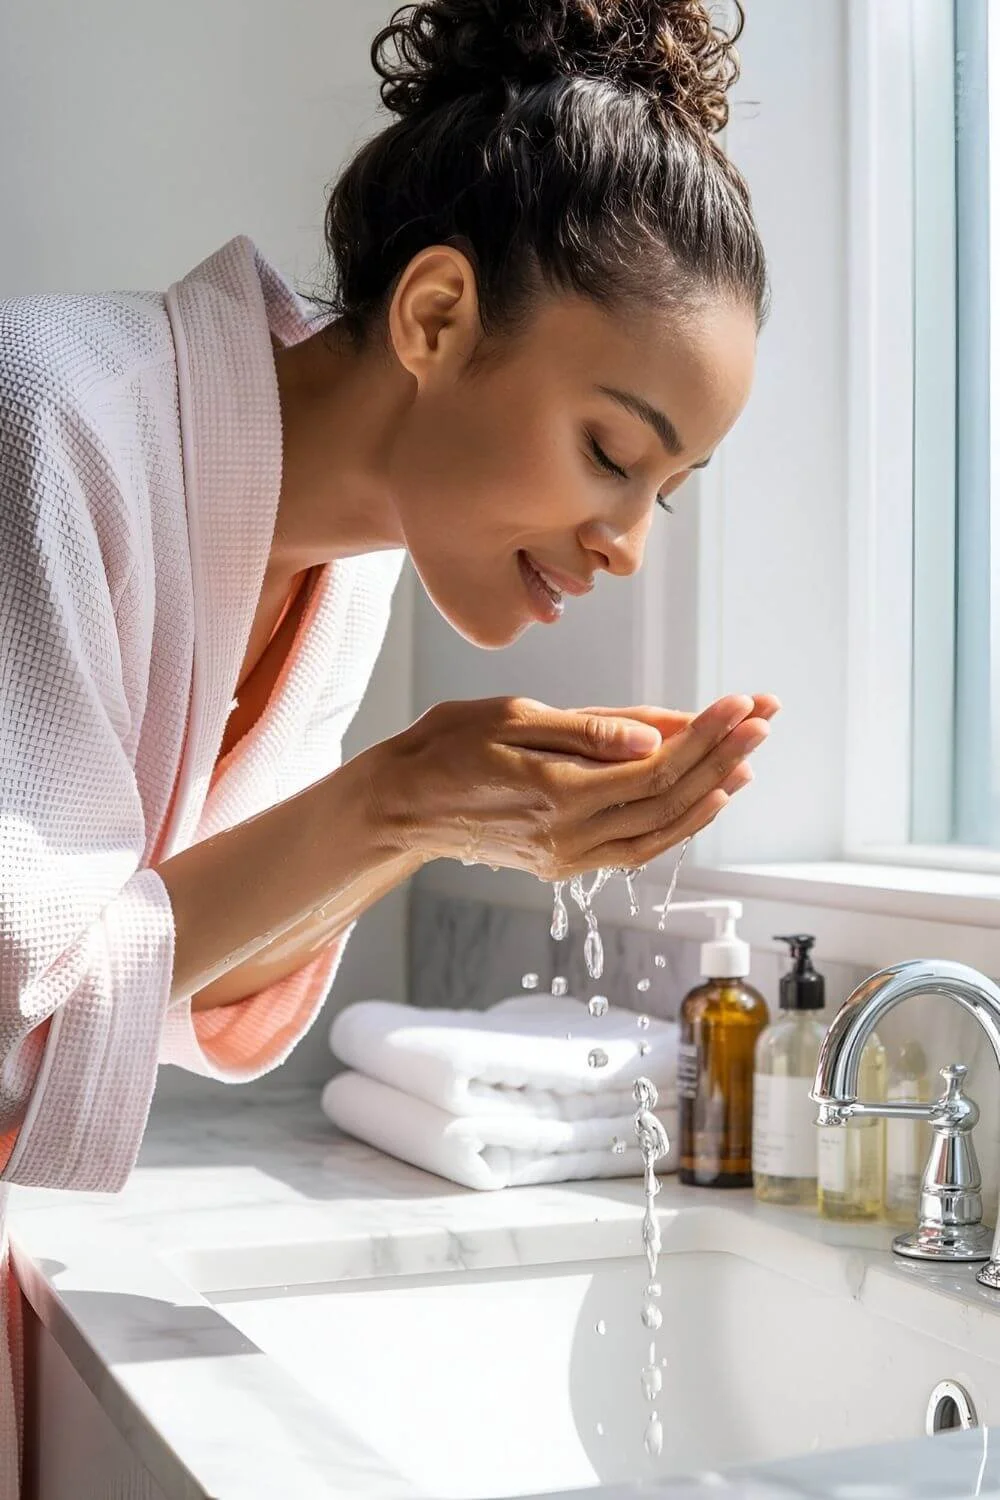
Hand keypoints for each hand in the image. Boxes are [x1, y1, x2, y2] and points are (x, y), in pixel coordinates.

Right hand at [366, 692, 777, 878]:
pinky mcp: (564, 864)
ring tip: (746, 759)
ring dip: (709, 795)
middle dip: (721, 758)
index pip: (655, 767)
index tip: (740, 704)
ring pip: (660, 833)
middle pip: (668, 800)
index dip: (705, 736)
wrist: (402, 803)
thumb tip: (655, 736)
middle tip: (760, 721)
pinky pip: (636, 848)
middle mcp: (569, 836)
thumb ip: (589, 730)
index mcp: (558, 794)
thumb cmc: (448, 748)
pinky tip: (701, 797)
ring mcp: (568, 857)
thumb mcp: (513, 717)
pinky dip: (675, 824)